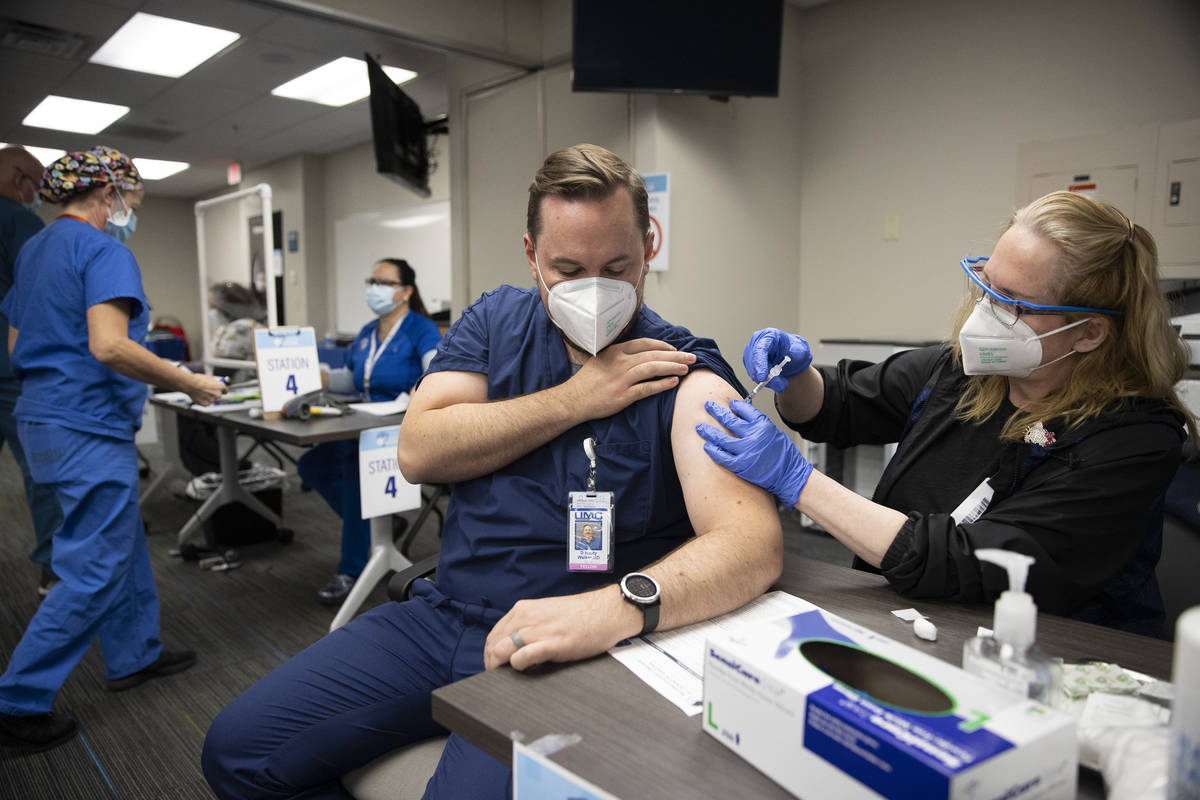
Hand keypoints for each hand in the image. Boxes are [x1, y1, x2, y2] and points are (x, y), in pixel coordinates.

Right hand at [185, 373, 226, 405]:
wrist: (190, 384)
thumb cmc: (198, 379)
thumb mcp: (209, 377)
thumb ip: (214, 382)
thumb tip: (215, 384)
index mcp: (221, 386)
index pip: (225, 390)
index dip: (222, 390)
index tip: (220, 390)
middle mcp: (218, 394)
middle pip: (218, 395)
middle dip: (214, 393)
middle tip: (207, 390)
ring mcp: (212, 400)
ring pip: (212, 399)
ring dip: (208, 397)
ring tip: (201, 392)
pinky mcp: (206, 404)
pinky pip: (206, 403)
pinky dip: (203, 400)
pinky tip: (199, 396)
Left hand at [484, 588, 637, 670]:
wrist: (607, 611)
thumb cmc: (581, 616)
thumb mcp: (547, 615)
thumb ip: (529, 627)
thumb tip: (514, 648)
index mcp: (523, 610)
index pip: (493, 634)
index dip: (490, 653)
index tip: (494, 666)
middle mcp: (526, 617)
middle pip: (493, 644)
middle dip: (491, 663)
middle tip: (497, 677)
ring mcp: (537, 630)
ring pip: (501, 650)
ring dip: (499, 667)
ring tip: (506, 679)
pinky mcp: (551, 644)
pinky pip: (521, 657)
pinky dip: (517, 666)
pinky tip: (523, 669)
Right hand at [564, 338, 696, 418]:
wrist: (572, 400)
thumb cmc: (586, 382)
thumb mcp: (601, 360)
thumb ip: (619, 356)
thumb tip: (639, 355)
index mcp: (615, 351)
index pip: (644, 344)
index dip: (662, 345)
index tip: (674, 349)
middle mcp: (620, 362)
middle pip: (653, 354)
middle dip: (675, 355)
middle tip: (691, 357)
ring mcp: (622, 379)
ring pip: (653, 368)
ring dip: (672, 367)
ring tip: (686, 368)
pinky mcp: (623, 396)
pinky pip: (647, 388)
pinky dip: (662, 384)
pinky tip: (673, 382)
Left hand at [696, 399, 812, 506]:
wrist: (790, 475)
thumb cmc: (784, 455)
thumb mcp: (774, 432)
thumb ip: (757, 425)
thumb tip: (741, 417)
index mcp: (763, 425)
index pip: (744, 409)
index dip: (734, 406)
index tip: (728, 404)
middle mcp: (754, 436)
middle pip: (729, 420)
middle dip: (716, 412)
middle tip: (708, 406)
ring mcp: (746, 451)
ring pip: (721, 438)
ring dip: (709, 432)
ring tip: (700, 427)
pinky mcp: (741, 465)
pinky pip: (722, 457)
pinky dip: (713, 451)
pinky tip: (707, 446)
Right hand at [742, 328, 811, 391]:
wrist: (790, 354)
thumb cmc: (793, 348)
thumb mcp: (800, 349)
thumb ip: (798, 352)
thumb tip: (792, 355)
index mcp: (769, 335)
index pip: (760, 349)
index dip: (760, 363)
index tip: (762, 377)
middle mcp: (757, 342)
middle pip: (755, 362)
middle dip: (767, 377)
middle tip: (780, 386)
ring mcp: (751, 353)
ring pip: (754, 371)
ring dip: (768, 381)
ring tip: (782, 383)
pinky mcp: (750, 363)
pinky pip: (755, 375)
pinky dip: (766, 382)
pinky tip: (776, 381)